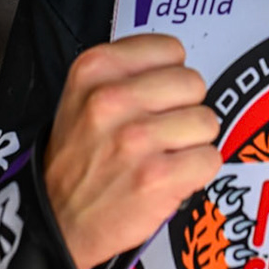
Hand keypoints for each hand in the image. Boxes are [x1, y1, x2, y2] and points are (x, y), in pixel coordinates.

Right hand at [44, 34, 221, 268]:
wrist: (58, 220)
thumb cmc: (79, 158)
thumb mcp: (83, 94)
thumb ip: (128, 71)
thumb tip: (181, 66)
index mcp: (94, 69)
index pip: (170, 49)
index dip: (169, 77)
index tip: (154, 98)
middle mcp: (112, 99)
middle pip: (194, 83)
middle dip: (184, 108)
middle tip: (160, 132)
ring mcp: (135, 139)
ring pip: (207, 121)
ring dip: (192, 142)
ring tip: (163, 156)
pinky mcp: (156, 177)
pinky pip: (210, 158)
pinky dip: (196, 172)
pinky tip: (169, 178)